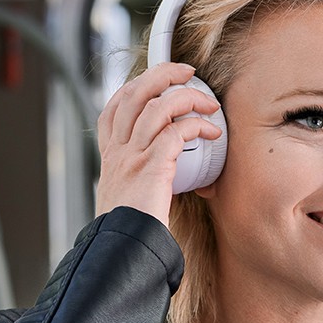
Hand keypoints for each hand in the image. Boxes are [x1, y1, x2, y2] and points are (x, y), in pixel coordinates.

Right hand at [94, 62, 222, 226]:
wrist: (122, 250)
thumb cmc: (132, 230)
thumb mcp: (129, 197)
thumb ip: (143, 178)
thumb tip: (170, 175)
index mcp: (110, 156)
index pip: (114, 107)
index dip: (135, 86)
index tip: (159, 81)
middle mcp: (117, 151)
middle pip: (134, 93)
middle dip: (163, 74)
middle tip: (188, 72)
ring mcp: (131, 157)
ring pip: (156, 106)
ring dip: (188, 98)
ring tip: (209, 104)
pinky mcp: (151, 168)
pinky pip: (176, 132)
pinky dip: (197, 126)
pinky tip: (212, 133)